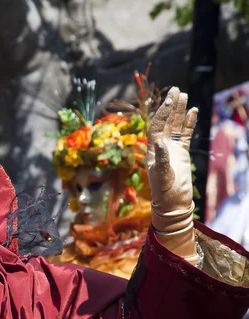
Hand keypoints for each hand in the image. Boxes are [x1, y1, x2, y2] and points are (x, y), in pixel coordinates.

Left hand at [147, 87, 198, 262]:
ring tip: (184, 95)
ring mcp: (172, 148)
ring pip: (176, 125)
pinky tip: (193, 111)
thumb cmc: (164, 191)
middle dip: (170, 106)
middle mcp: (161, 146)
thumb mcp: (163, 175)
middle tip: (176, 89)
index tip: (169, 100)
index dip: (163, 113)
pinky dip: (189, 123)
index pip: (157, 126)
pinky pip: (186, 134)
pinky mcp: (182, 152)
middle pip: (166, 122)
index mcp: (151, 149)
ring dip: (180, 111)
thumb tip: (161, 142)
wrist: (173, 203)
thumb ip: (162, 159)